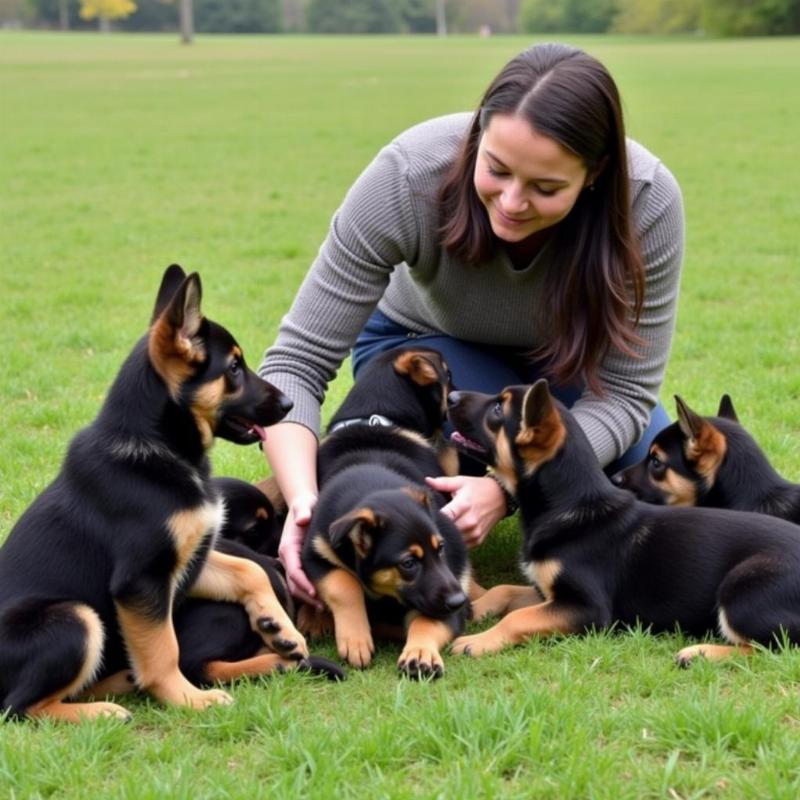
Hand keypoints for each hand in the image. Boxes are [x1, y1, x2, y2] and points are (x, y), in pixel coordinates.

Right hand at [278, 492, 323, 608]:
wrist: (303, 505)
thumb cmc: (306, 505)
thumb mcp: (305, 505)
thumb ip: (303, 511)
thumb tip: (302, 520)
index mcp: (288, 547)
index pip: (294, 570)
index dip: (303, 582)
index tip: (315, 592)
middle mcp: (287, 557)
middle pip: (294, 582)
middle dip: (306, 595)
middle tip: (323, 606)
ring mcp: (291, 562)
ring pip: (296, 585)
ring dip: (307, 597)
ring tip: (324, 607)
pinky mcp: (297, 563)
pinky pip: (300, 581)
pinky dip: (308, 591)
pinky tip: (322, 598)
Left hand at [425, 475, 505, 548]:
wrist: (500, 498)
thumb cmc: (478, 488)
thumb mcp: (461, 482)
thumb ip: (443, 483)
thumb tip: (427, 481)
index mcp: (463, 505)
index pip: (445, 516)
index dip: (434, 518)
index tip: (426, 517)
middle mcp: (470, 521)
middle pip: (447, 531)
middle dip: (437, 528)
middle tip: (430, 523)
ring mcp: (475, 532)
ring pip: (453, 541)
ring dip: (446, 536)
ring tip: (440, 529)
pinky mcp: (478, 540)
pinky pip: (462, 546)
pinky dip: (455, 542)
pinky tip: (451, 534)